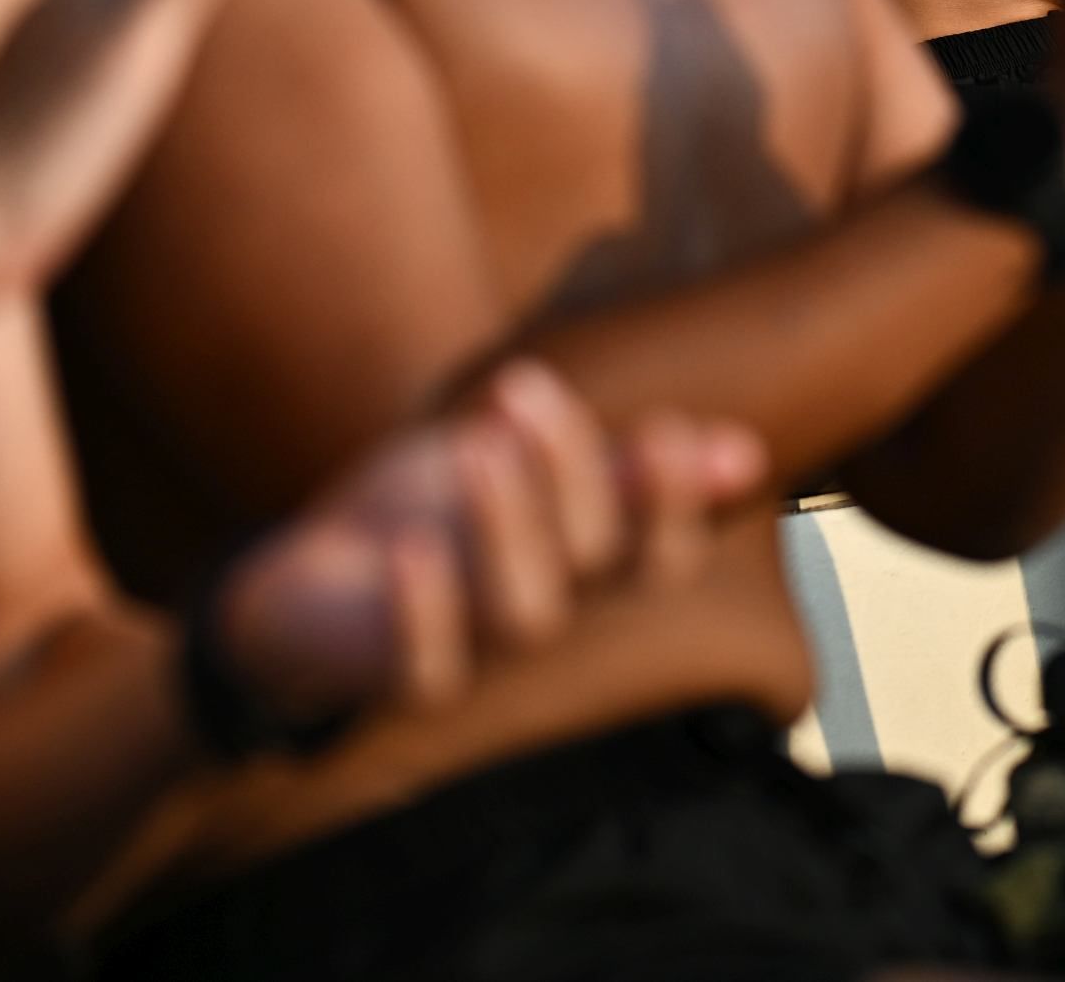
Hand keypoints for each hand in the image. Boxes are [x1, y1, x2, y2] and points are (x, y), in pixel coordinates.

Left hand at [212, 359, 765, 735]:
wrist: (321, 584)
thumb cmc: (442, 519)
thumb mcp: (534, 471)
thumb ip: (627, 468)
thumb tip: (744, 451)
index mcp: (591, 570)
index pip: (664, 556)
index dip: (675, 501)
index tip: (664, 428)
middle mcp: (548, 615)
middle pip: (590, 560)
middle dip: (569, 471)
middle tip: (521, 387)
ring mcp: (478, 654)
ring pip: (523, 614)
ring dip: (509, 525)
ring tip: (477, 446)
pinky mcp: (401, 677)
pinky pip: (427, 671)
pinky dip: (424, 611)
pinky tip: (411, 548)